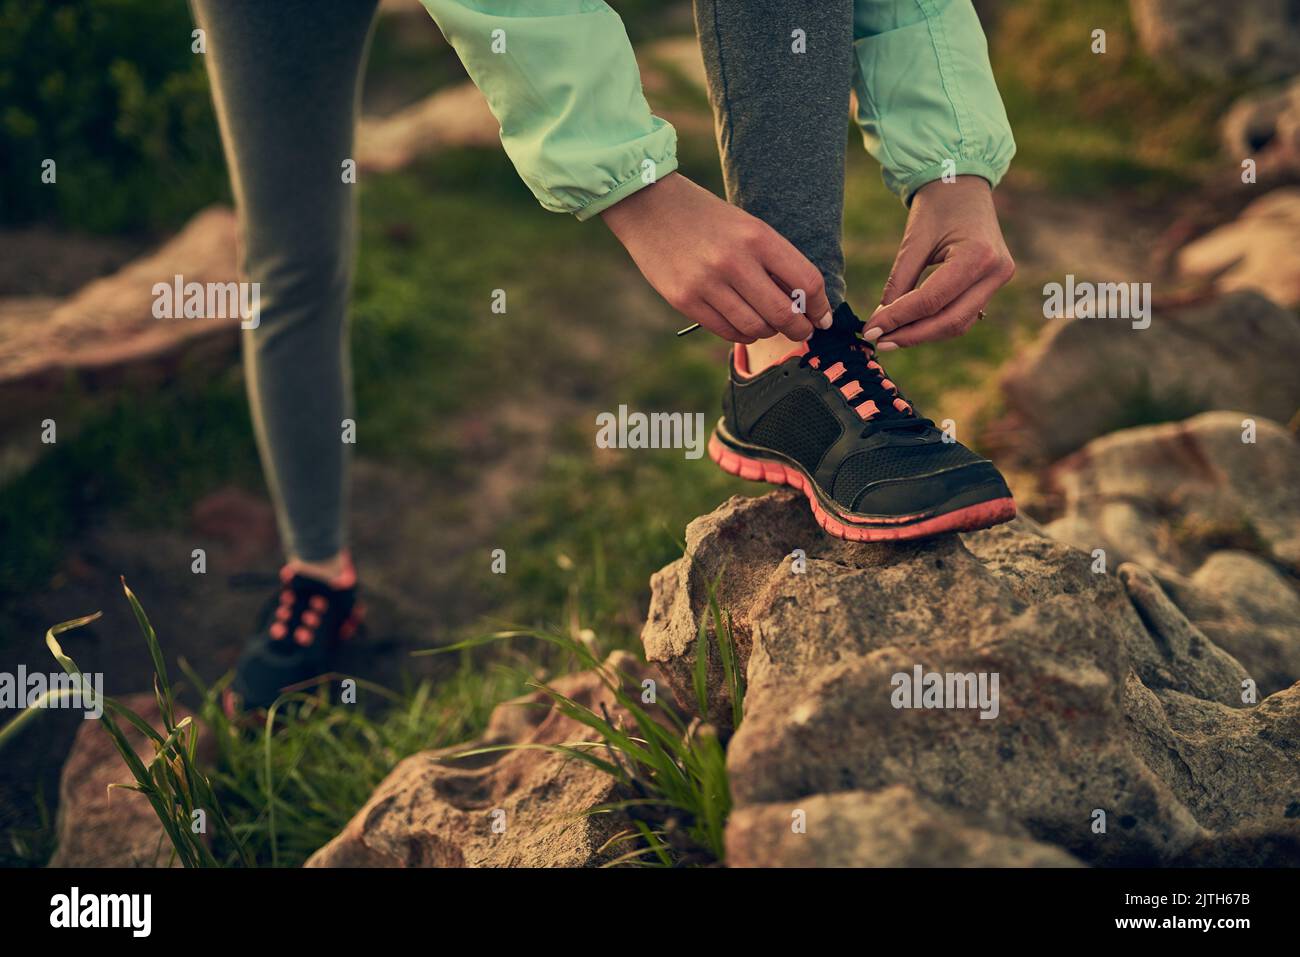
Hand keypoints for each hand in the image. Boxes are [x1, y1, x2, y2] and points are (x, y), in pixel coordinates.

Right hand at [601, 172, 830, 342]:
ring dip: (768, 332)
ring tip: (768, 325)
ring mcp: (707, 283)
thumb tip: (804, 303)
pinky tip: (743, 325)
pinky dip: (740, 333)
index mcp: (758, 237)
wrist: (649, 206)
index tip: (822, 318)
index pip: (806, 282)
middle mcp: (735, 261)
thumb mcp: (747, 227)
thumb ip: (773, 262)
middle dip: (799, 329)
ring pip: (755, 328)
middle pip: (784, 313)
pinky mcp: (684, 300)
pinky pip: (725, 331)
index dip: (821, 307)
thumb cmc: (706, 218)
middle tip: (802, 331)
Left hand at [866, 176, 1014, 349]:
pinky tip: (910, 327)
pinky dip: (936, 324)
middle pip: (950, 321)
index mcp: (977, 256)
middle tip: (878, 340)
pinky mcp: (992, 285)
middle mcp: (995, 273)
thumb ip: (899, 282)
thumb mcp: (914, 240)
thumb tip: (880, 321)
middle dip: (911, 335)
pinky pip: (963, 315)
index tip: (870, 329)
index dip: (898, 319)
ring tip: (889, 337)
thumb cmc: (938, 206)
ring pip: (958, 324)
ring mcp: (998, 281)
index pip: (931, 300)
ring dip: (923, 334)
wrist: (965, 187)